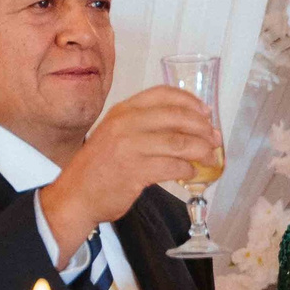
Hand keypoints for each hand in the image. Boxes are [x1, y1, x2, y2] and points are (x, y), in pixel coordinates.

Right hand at [37, 87, 221, 262]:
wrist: (76, 195)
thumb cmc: (100, 167)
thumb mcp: (117, 134)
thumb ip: (146, 126)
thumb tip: (189, 126)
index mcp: (123, 111)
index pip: (163, 94)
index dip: (190, 101)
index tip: (205, 112)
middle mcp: (125, 124)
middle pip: (177, 117)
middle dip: (202, 128)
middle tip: (214, 139)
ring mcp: (129, 147)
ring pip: (179, 142)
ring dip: (200, 150)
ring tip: (209, 157)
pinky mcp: (135, 171)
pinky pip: (173, 166)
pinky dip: (188, 170)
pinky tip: (191, 173)